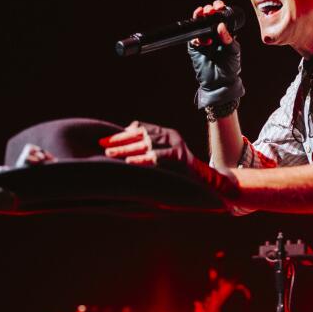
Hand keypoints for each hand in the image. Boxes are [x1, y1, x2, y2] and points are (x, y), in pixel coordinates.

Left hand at [99, 121, 239, 203]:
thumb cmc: (183, 175)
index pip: (142, 127)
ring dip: (126, 149)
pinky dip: (142, 159)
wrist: (209, 184)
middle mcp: (173, 137)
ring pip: (146, 144)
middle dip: (120, 140)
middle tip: (103, 146)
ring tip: (110, 153)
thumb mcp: (167, 158)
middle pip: (141, 134)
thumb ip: (151, 151)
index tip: (105, 140)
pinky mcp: (180, 158)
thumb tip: (124, 149)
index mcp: (168, 134)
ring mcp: (177, 146)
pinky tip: (129, 163)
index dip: (122, 134)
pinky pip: (157, 157)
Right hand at [188, 0, 244, 108]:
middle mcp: (212, 33)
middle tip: (209, 10)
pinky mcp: (194, 47)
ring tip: (202, 14)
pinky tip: (203, 40)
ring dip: (199, 17)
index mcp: (223, 31)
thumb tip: (220, 26)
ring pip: (198, 24)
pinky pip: (192, 38)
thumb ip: (228, 38)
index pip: (220, 16)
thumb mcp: (233, 50)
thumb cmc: (230, 66)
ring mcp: (202, 39)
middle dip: (207, 10)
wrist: (220, 82)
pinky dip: (196, 37)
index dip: (219, 8)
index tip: (220, 6)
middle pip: (207, 16)